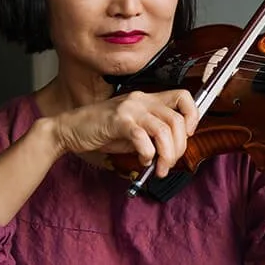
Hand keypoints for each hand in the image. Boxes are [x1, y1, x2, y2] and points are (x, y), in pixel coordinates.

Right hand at [51, 89, 199, 177]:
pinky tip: (143, 160)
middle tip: (170, 162)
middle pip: (177, 120)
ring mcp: (129, 109)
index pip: (183, 96)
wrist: (70, 130)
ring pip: (164, 130)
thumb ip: (155, 134)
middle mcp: (141, 100)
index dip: (193, 115)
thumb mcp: (136, 130)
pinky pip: (142, 138)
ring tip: (160, 167)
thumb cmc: (103, 131)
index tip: (188, 135)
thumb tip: (176, 149)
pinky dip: (147, 153)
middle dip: (180, 147)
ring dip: (167, 154)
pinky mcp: (117, 121)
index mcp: (148, 99)